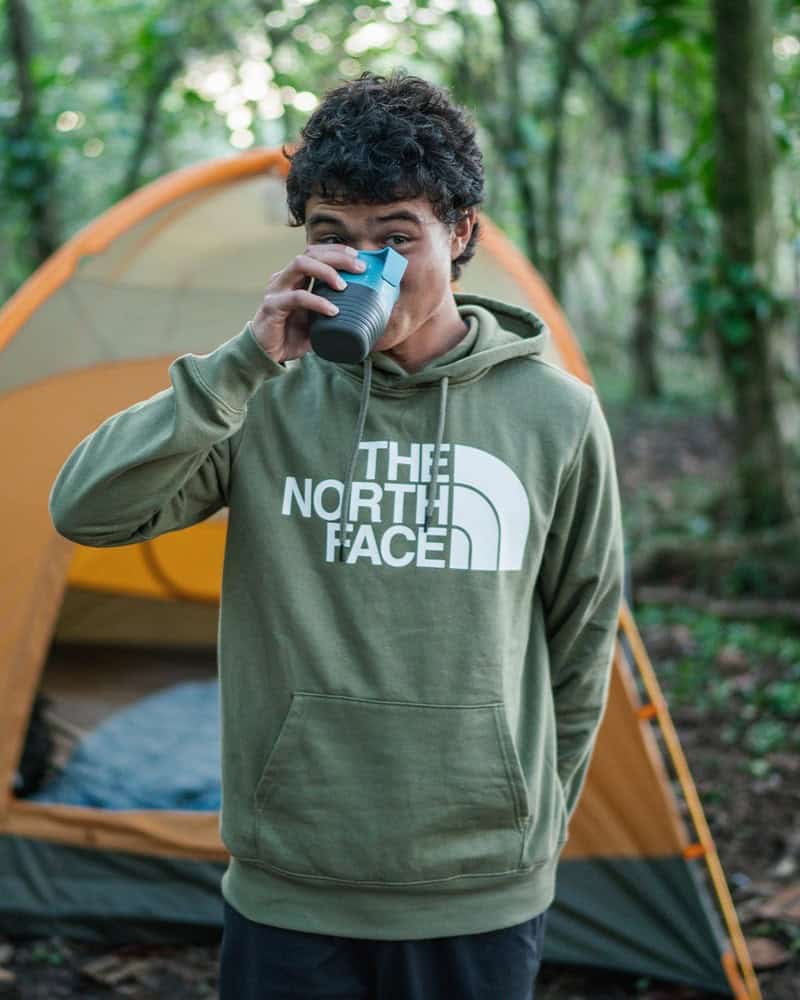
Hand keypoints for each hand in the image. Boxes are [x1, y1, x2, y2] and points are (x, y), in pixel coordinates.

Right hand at [249, 244, 365, 362]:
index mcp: (294, 277)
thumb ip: (332, 307)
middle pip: (310, 253)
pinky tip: (333, 311)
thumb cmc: (293, 335)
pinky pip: (297, 297)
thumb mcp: (317, 318)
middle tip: (359, 268)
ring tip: (344, 286)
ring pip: (300, 265)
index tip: (358, 257)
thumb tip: (364, 307)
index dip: (337, 250)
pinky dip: (318, 302)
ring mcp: (276, 290)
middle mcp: (284, 278)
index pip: (315, 252)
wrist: (267, 354)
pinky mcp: (272, 306)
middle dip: (337, 256)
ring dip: (326, 272)